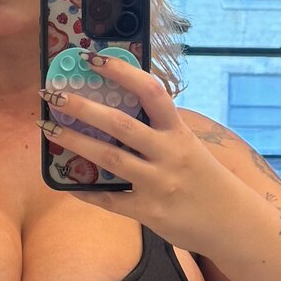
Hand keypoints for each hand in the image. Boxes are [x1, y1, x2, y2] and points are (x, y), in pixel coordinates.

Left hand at [37, 52, 242, 255]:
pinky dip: (87, 191)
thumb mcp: (188, 146)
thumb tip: (116, 111)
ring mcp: (158, 184)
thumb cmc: (204, 179)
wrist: (232, 223)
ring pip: (109, 158)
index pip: (152, 92)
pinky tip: (66, 184)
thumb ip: (158, 131)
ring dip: (75, 142)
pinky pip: (110, 200)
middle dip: (83, 108)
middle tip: (53, 95)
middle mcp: (169, 154)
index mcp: (179, 132)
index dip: (122, 72)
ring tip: (49, 129)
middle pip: (121, 125)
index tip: (93, 58)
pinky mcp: (149, 212)